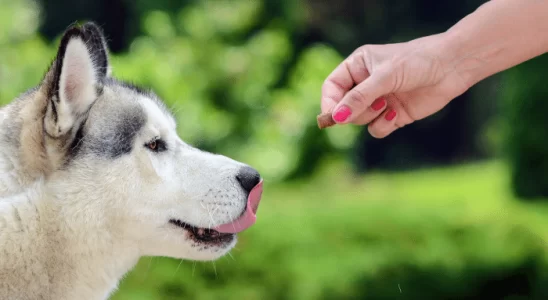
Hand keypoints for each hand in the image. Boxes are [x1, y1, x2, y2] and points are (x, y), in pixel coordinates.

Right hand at [321, 34, 469, 137]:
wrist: (451, 68)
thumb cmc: (417, 62)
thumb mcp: (384, 77)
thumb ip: (359, 98)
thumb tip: (336, 118)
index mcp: (357, 66)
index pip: (332, 87)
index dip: (329, 102)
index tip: (332, 116)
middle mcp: (365, 84)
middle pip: (343, 108)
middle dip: (354, 110)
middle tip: (373, 104)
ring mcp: (378, 101)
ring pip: (358, 120)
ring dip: (370, 116)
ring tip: (387, 104)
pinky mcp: (392, 115)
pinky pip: (375, 129)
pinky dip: (383, 125)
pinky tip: (396, 114)